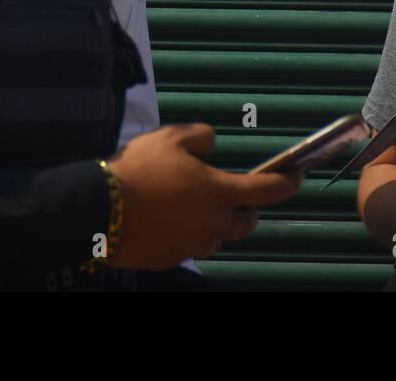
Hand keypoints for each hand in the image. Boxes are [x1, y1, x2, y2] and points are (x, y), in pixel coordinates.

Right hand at [105, 123, 302, 269]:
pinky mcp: (169, 259)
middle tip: (238, 195)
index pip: (267, 191)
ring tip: (193, 206)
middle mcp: (212, 224)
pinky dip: (187, 233)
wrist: (97, 209)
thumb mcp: (171, 137)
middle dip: (250, 209)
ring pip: (217, 237)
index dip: (287, 183)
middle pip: (247, 223)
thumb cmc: (138, 169)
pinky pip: (189, 246)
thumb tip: (212, 147)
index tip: (298, 176)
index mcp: (218, 193)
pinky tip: (167, 219)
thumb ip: (201, 138)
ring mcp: (191, 245)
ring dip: (216, 223)